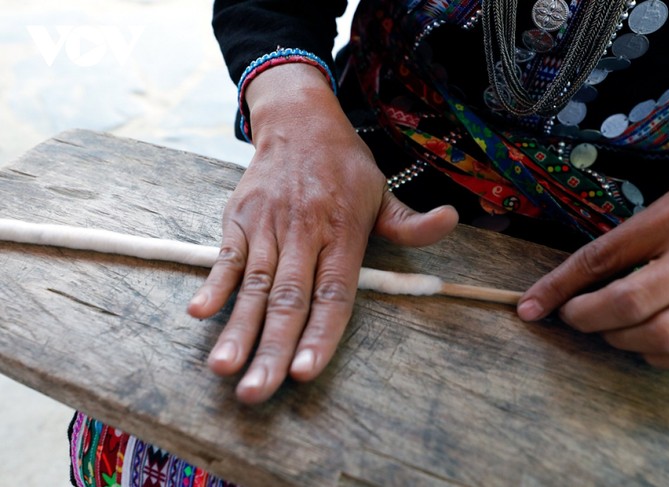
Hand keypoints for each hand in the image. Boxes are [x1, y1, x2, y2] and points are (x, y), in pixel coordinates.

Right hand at [187, 64, 457, 403]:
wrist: (299, 120)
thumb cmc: (345, 166)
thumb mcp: (383, 192)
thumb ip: (411, 222)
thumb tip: (451, 221)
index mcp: (342, 231)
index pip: (332, 293)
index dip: (319, 334)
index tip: (305, 371)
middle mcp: (304, 231)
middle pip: (289, 299)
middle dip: (271, 348)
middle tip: (256, 391)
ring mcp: (268, 225)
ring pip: (255, 285)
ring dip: (238, 328)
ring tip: (224, 368)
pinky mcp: (240, 219)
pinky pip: (226, 256)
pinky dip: (214, 283)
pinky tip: (200, 313)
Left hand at [518, 182, 668, 369]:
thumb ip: (627, 244)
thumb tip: (570, 286)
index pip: (603, 255)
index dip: (559, 286)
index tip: (530, 307)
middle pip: (631, 302)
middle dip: (587, 318)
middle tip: (574, 317)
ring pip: (662, 336)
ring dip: (620, 340)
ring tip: (610, 328)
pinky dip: (659, 358)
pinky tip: (647, 343)